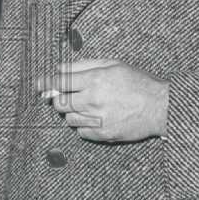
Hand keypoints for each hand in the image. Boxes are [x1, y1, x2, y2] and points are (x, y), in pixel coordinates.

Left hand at [37, 59, 168, 142]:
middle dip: (59, 99)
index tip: (39, 84)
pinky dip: (83, 126)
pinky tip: (95, 117)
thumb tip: (59, 68)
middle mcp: (93, 100)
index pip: (60, 82)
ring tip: (87, 106)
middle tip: (66, 96)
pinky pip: (81, 132)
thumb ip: (83, 65)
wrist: (159, 107)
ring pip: (68, 119)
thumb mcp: (112, 64)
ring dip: (72, 113)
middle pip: (59, 103)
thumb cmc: (138, 82)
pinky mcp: (104, 134)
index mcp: (94, 80)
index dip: (46, 83)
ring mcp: (98, 119)